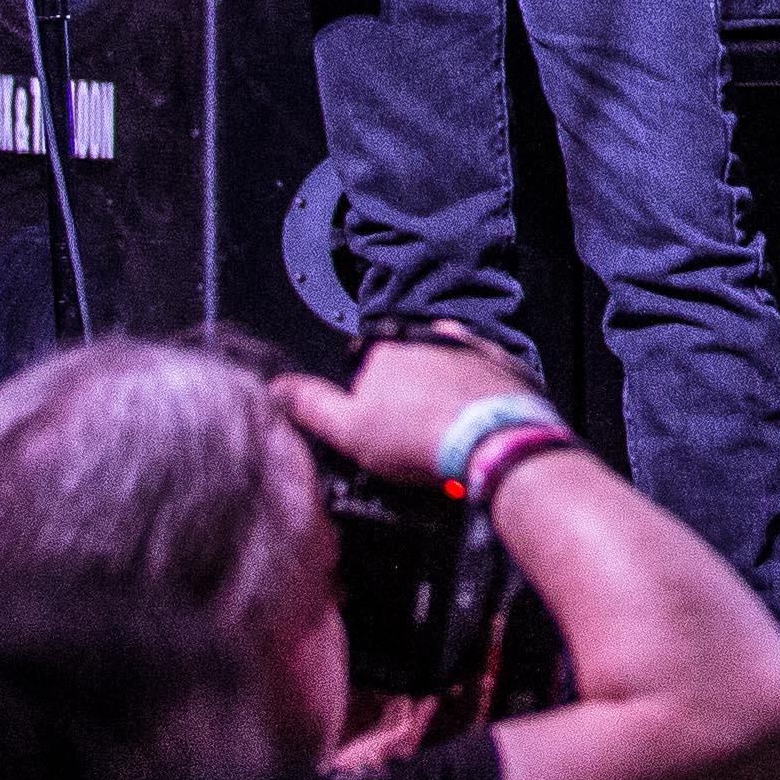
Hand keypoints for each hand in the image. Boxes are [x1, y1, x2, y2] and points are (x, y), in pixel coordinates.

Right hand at [269, 324, 545, 489]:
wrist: (494, 440)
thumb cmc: (423, 437)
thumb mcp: (348, 431)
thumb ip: (312, 406)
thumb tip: (279, 388)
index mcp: (386, 351)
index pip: (364, 365)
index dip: (366, 401)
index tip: (377, 426)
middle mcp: (427, 338)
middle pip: (406, 364)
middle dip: (405, 392)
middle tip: (411, 432)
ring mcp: (467, 347)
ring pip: (444, 367)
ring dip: (440, 391)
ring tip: (442, 430)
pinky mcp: (500, 362)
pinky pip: (481, 374)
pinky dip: (475, 392)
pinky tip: (472, 420)